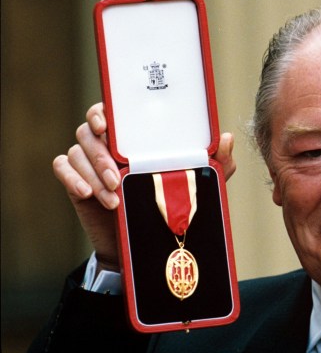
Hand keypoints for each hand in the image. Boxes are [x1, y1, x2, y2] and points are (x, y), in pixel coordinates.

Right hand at [52, 103, 236, 273]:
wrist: (148, 241)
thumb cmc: (172, 201)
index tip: (107, 124)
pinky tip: (88, 194)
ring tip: (113, 194)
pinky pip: (62, 167)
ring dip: (93, 172)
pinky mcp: (76, 180)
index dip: (103, 111)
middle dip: (102, 153)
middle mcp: (108, 143)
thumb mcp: (199, 182)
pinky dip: (72, 178)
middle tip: (118, 176)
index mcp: (134, 137)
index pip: (112, 111)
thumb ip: (216, 162)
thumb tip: (227, 137)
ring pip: (77, 151)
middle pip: (89, 131)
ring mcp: (90, 161)